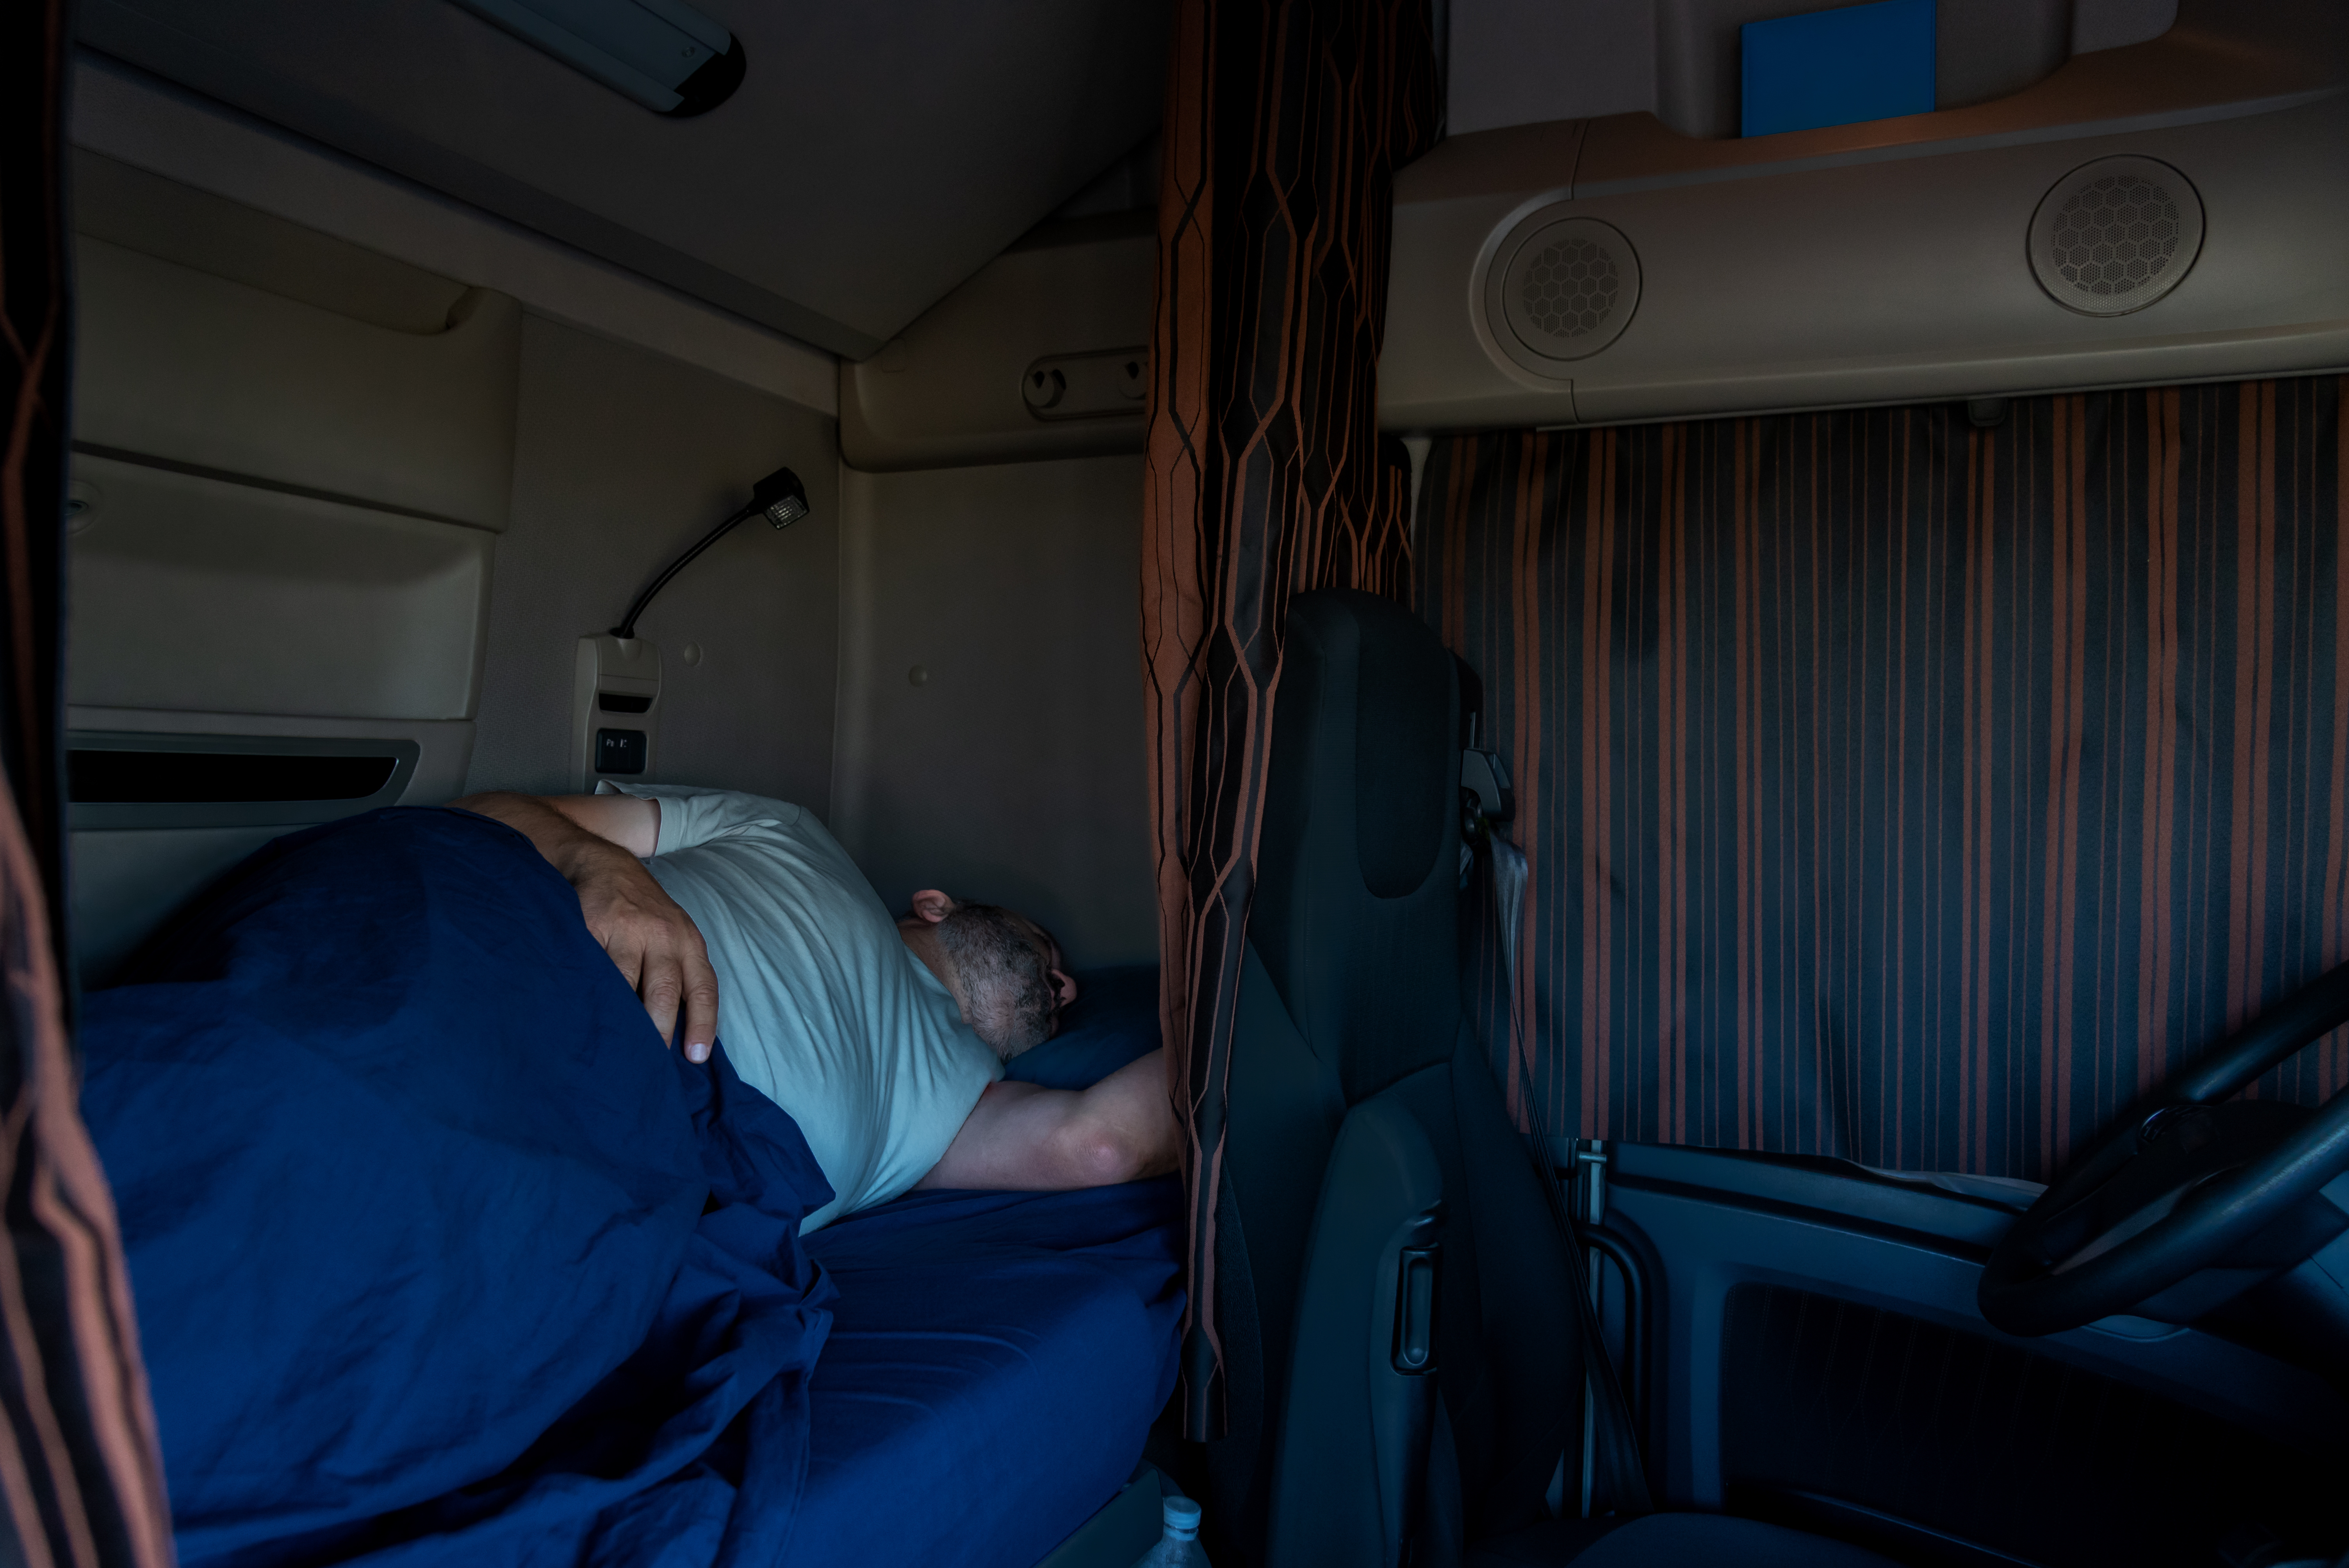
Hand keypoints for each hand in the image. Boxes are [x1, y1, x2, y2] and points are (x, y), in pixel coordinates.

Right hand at [451, 791, 718, 1058]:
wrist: (598, 861)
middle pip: (663, 993)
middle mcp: (662, 934)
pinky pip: (591, 970)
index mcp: (687, 940)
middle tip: (646, 1064)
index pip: (702, 988)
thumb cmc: (639, 908)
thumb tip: (680, 1030)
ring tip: (613, 1050)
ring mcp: (625, 930)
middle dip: (656, 1031)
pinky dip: (588, 996)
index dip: (702, 1024)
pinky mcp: (591, 926)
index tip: (695, 1058)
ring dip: (620, 1020)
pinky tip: (583, 1016)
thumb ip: (678, 970)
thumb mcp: (671, 932)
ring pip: (625, 985)